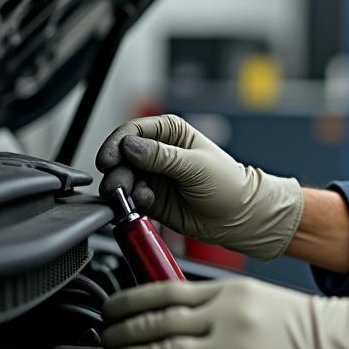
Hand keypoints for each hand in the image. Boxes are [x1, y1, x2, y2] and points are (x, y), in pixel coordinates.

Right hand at [96, 115, 303, 259]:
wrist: (239, 216)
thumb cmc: (227, 184)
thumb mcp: (196, 166)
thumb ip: (162, 156)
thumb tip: (130, 146)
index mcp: (170, 133)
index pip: (133, 131)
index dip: (117, 144)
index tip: (109, 160)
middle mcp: (157, 152)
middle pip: (121, 156)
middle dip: (116, 171)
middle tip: (118, 185)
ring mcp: (152, 176)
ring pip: (121, 178)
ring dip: (122, 188)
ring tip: (135, 196)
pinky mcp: (150, 198)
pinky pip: (129, 198)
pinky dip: (131, 201)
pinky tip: (146, 203)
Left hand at [101, 278, 348, 348]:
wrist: (342, 346)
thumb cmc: (303, 325)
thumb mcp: (258, 297)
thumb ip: (218, 303)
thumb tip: (173, 313)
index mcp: (230, 292)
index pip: (164, 291)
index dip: (128, 302)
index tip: (111, 310)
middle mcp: (228, 317)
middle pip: (157, 322)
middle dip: (122, 332)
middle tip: (106, 339)